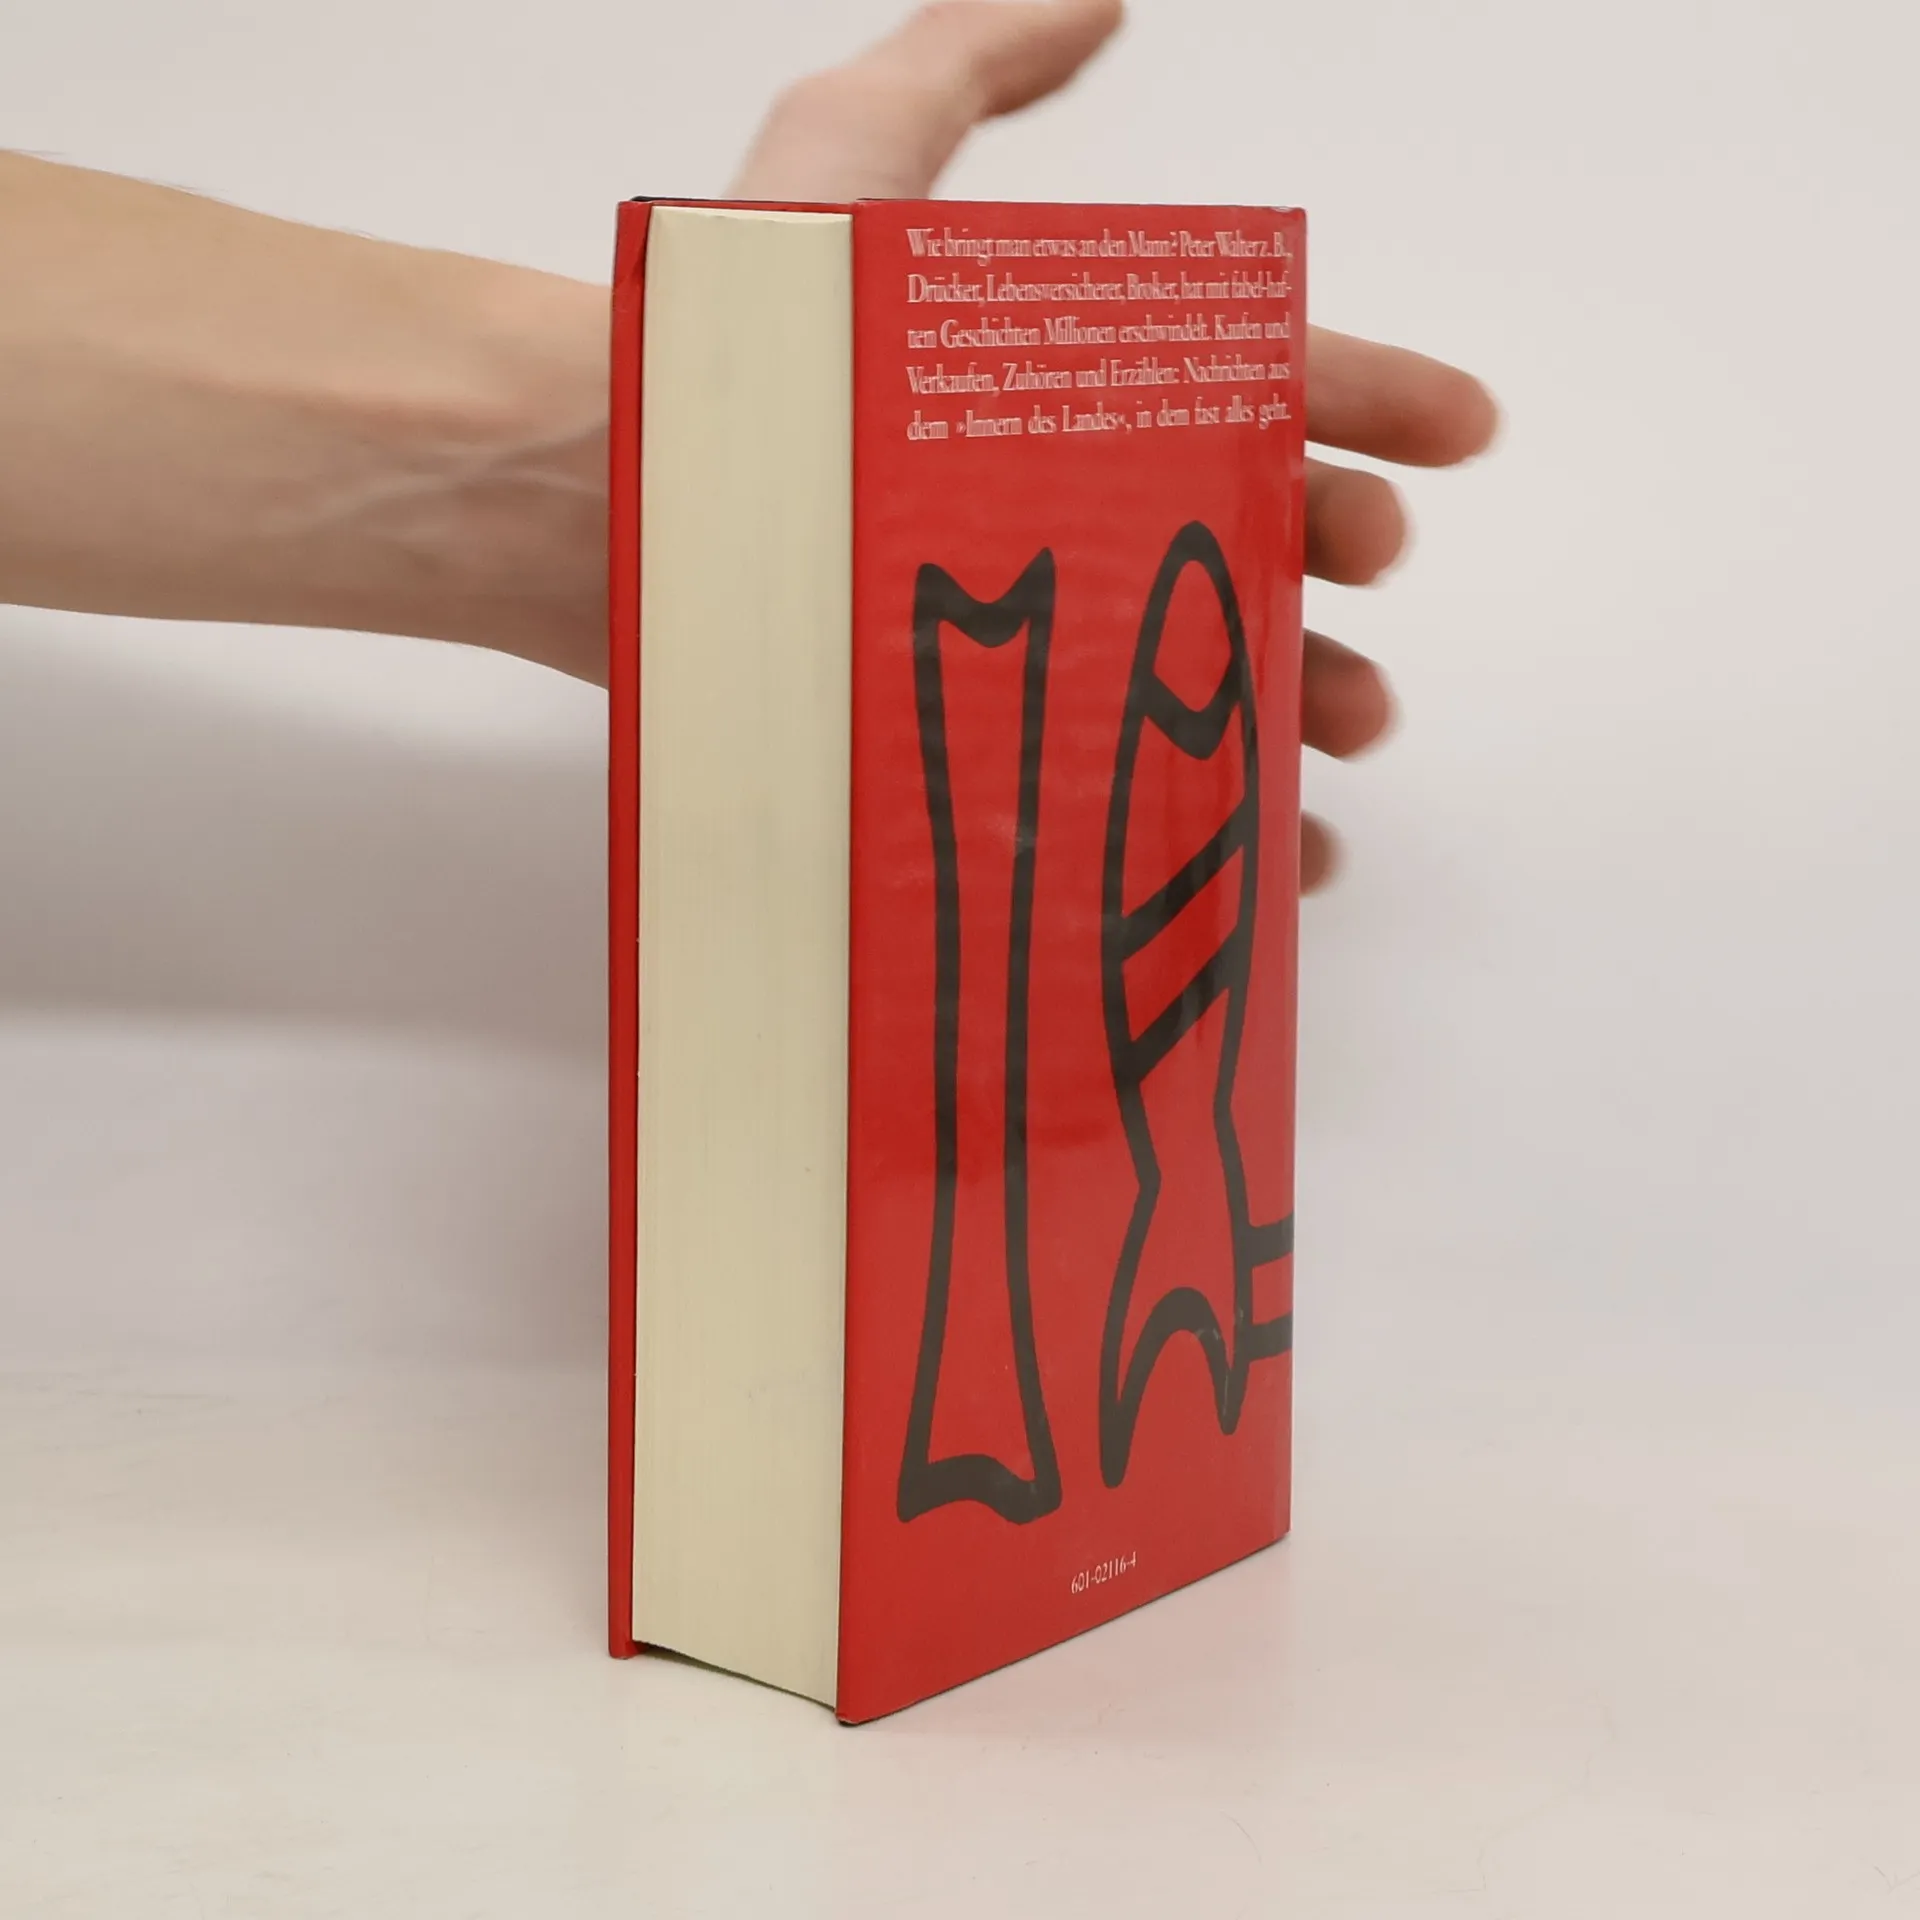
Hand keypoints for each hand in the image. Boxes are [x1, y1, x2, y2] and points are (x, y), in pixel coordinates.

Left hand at [733, 0, 1497, 890]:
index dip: (1367, 397)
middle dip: (1334, 556)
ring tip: (1344, 732)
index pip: (1251, 382)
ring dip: (1298, 704)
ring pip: (1202, 673)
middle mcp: (1061, 511)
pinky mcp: (980, 736)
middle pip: (1244, 535)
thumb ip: (963, 67)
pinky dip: (1204, 821)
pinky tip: (1261, 854)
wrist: (599, 503)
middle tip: (1363, 578)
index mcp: (1067, 391)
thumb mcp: (844, 160)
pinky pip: (1120, 787)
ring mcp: (1024, 630)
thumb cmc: (724, 343)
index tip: (1459, 435)